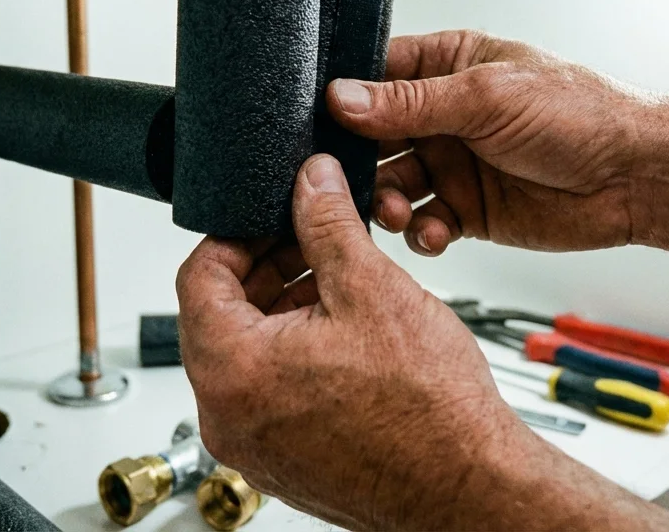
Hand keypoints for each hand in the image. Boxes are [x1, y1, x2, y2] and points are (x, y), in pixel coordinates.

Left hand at [175, 155, 543, 529]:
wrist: (469, 487)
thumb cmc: (429, 412)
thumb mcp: (372, 288)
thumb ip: (328, 223)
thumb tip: (311, 182)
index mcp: (233, 370)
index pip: (198, 276)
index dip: (237, 233)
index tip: (273, 217)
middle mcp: (227, 417)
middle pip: (217, 317)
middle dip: (264, 269)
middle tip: (310, 242)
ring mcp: (251, 447)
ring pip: (244, 356)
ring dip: (280, 311)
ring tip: (335, 285)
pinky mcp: (279, 463)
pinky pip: (265, 395)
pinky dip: (291, 356)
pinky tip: (341, 336)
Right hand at [328, 30, 649, 255]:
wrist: (636, 177)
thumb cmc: (582, 114)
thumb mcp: (487, 97)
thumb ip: (411, 102)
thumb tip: (342, 98)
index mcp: (449, 66)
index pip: (376, 75)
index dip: (344, 98)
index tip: (317, 120)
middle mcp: (445, 115)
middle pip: (373, 137)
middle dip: (355, 161)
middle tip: (344, 181)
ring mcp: (454, 164)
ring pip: (392, 185)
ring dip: (384, 202)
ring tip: (393, 212)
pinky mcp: (468, 210)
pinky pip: (424, 224)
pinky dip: (420, 233)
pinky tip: (433, 233)